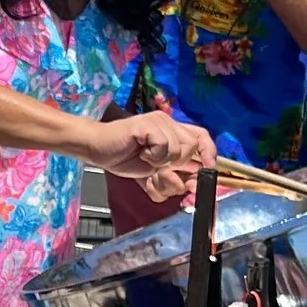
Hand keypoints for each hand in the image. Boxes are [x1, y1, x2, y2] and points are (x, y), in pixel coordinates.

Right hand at [85, 111, 214, 201]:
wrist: (97, 149)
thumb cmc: (123, 157)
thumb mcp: (154, 172)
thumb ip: (172, 177)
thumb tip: (190, 184)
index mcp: (172, 132)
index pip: (201, 136)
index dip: (209, 152)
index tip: (208, 169)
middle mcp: (168, 123)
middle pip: (192, 146)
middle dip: (178, 166)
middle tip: (158, 169)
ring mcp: (158, 121)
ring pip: (179, 148)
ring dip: (162, 163)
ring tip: (146, 158)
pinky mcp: (147, 124)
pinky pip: (164, 145)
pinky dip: (153, 156)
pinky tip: (141, 152)